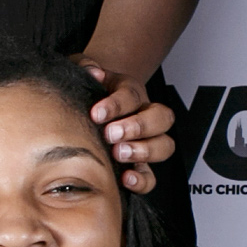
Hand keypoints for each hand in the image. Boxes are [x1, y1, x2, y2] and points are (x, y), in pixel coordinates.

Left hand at [75, 60, 171, 193]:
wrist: (89, 106)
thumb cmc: (87, 90)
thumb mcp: (82, 71)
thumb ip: (85, 66)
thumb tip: (93, 71)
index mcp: (131, 92)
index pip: (132, 95)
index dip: (115, 105)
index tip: (96, 113)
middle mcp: (145, 115)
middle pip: (160, 118)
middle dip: (137, 127)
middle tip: (111, 134)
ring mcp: (146, 141)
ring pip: (164, 146)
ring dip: (144, 151)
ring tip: (118, 154)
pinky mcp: (139, 165)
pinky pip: (152, 176)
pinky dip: (143, 180)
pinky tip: (126, 179)